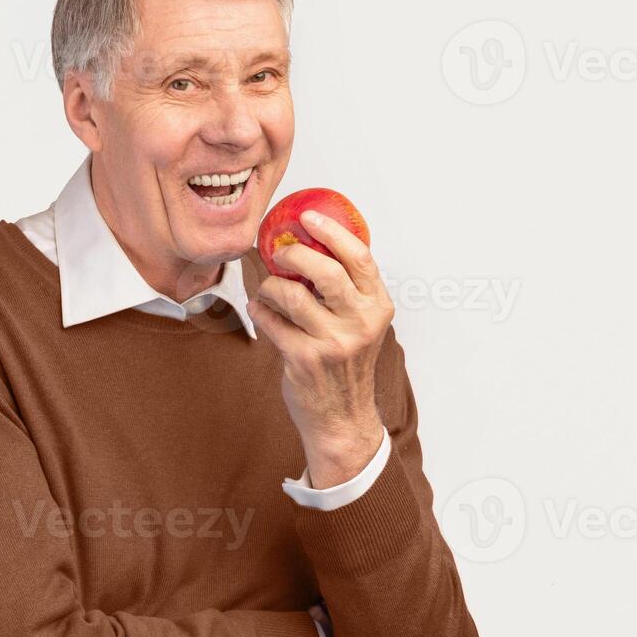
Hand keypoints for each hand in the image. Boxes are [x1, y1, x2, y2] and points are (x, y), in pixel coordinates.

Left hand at [247, 210, 393, 487]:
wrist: (342, 418)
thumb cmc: (346, 365)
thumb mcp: (360, 324)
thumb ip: (345, 288)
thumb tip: (306, 242)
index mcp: (377, 307)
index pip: (359, 257)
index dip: (332, 232)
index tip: (308, 217)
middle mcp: (359, 324)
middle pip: (324, 271)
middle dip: (294, 254)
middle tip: (280, 252)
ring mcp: (332, 343)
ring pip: (290, 294)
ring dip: (269, 286)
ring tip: (266, 290)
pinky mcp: (304, 359)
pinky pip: (271, 321)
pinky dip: (259, 311)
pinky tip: (259, 311)